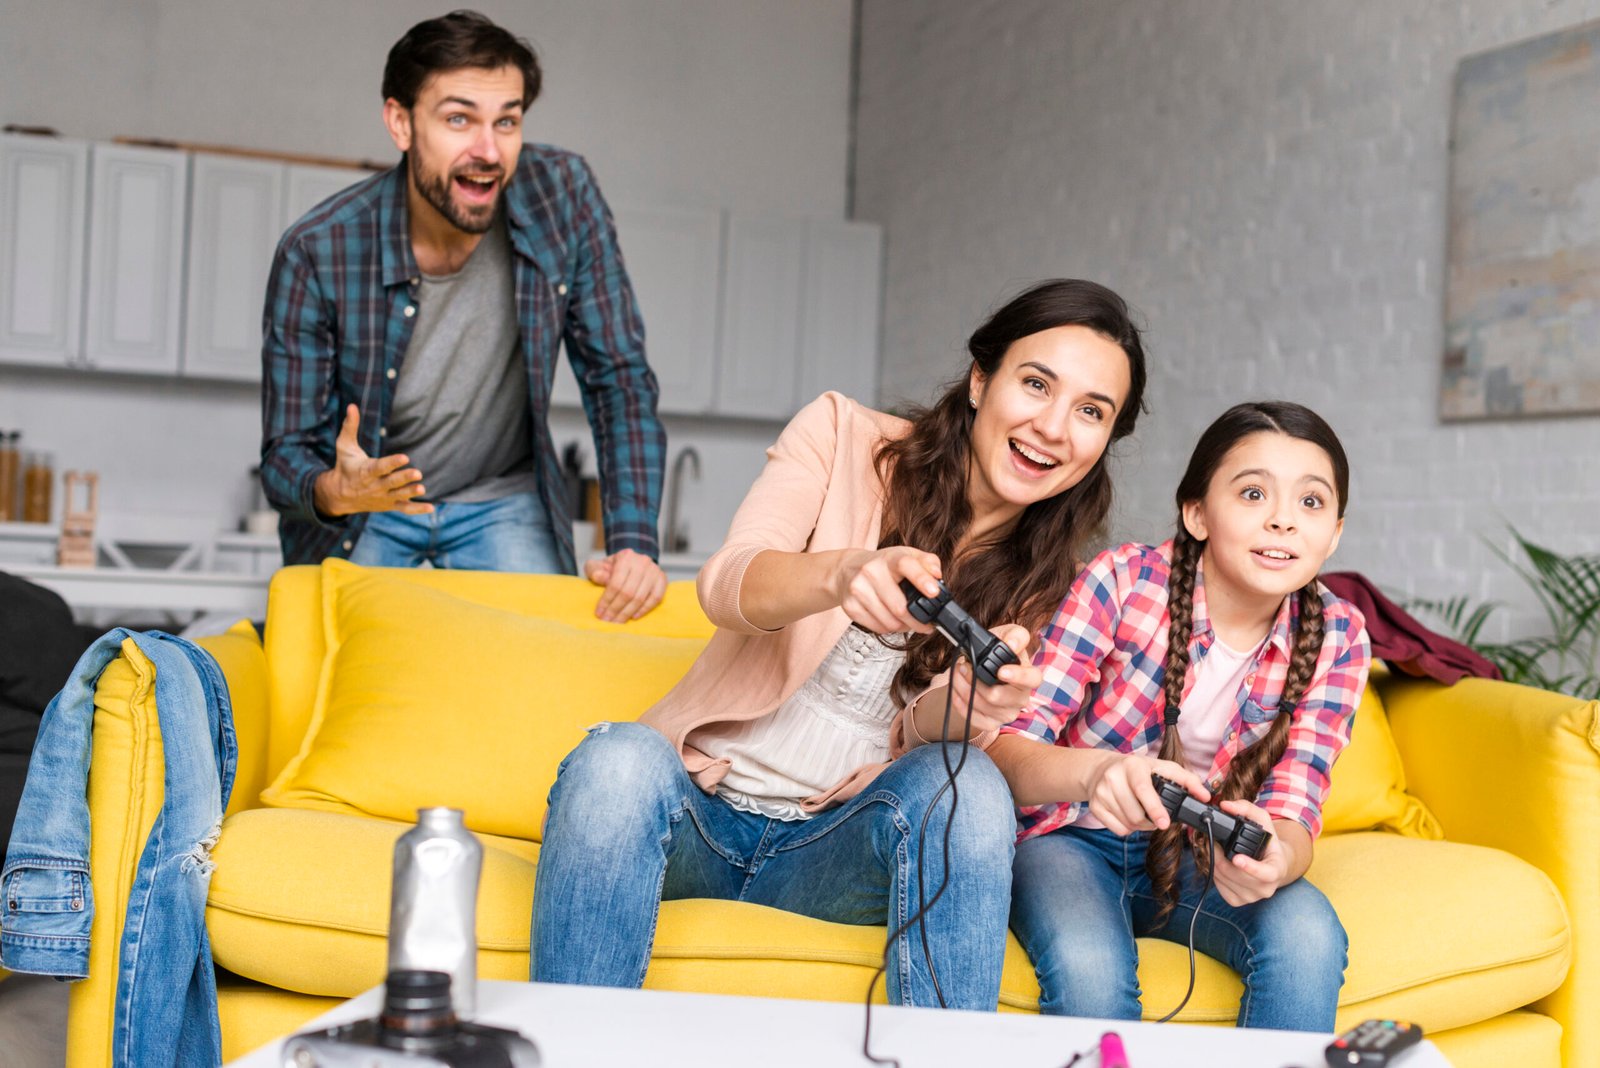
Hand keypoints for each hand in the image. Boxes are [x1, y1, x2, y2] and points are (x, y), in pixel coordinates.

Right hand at [313, 405, 432, 516]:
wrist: (339, 495)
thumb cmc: (345, 466)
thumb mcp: (344, 446)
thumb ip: (350, 427)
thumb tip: (352, 405)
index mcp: (365, 471)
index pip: (380, 467)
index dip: (392, 463)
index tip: (405, 457)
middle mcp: (375, 485)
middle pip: (391, 482)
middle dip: (404, 478)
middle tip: (418, 473)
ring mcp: (383, 497)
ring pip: (399, 495)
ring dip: (410, 492)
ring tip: (422, 488)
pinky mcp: (389, 504)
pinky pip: (404, 509)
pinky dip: (417, 509)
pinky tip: (431, 508)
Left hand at [584, 548, 667, 621]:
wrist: (632, 563)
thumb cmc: (613, 567)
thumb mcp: (599, 565)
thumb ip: (594, 569)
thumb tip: (598, 577)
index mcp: (625, 557)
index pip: (616, 583)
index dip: (607, 601)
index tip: (599, 614)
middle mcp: (642, 562)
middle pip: (628, 592)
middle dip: (616, 610)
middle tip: (608, 621)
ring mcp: (654, 571)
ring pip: (641, 597)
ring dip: (628, 613)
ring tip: (618, 622)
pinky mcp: (663, 579)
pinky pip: (656, 598)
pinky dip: (644, 610)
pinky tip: (634, 617)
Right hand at [832, 546, 941, 634]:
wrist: (847, 569)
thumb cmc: (883, 565)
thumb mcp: (906, 556)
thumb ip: (927, 562)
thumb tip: (937, 575)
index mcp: (890, 558)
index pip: (905, 564)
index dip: (921, 579)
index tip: (934, 592)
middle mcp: (871, 571)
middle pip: (900, 607)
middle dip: (919, 621)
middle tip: (928, 624)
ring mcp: (858, 589)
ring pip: (890, 622)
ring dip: (904, 627)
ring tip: (907, 621)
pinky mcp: (850, 606)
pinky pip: (878, 628)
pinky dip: (890, 629)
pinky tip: (892, 620)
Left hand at [941, 624, 1039, 733]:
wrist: (984, 666)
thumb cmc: (998, 651)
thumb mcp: (1008, 635)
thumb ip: (1015, 635)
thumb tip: (1012, 644)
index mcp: (1029, 677)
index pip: (1032, 680)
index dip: (1017, 676)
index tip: (1000, 670)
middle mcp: (1021, 698)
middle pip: (997, 697)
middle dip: (975, 680)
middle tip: (964, 666)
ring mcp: (1007, 713)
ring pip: (981, 706)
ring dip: (963, 687)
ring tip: (957, 672)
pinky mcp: (991, 723)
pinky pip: (973, 718)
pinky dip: (960, 703)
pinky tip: (956, 689)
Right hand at [1084, 752, 1210, 836]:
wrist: (1102, 769)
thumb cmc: (1138, 770)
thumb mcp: (1162, 768)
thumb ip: (1187, 780)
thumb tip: (1205, 796)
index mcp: (1133, 766)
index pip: (1142, 789)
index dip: (1154, 808)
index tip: (1164, 824)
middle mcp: (1113, 777)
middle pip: (1136, 814)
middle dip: (1151, 822)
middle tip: (1156, 816)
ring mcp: (1101, 792)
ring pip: (1128, 824)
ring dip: (1141, 826)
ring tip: (1142, 813)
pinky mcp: (1095, 806)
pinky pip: (1118, 829)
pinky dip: (1128, 828)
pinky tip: (1129, 815)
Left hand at [1209, 799, 1289, 905]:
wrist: (1273, 864)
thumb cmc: (1268, 843)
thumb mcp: (1264, 821)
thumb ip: (1246, 809)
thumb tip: (1226, 805)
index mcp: (1276, 870)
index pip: (1264, 873)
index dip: (1250, 867)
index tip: (1237, 859)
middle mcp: (1265, 888)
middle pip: (1234, 873)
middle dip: (1219, 854)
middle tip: (1212, 841)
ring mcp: (1251, 897)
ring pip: (1223, 879)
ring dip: (1214, 862)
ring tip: (1216, 850)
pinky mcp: (1237, 901)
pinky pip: (1218, 886)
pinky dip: (1214, 873)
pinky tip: (1220, 863)